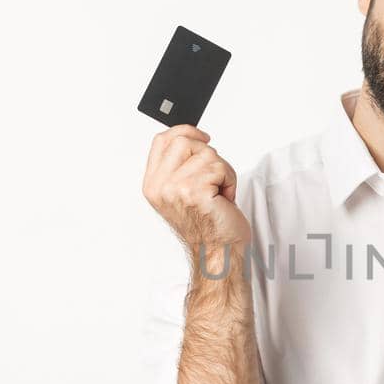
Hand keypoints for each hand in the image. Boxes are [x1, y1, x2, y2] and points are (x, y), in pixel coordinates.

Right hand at [142, 124, 249, 252]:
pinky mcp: (195, 192)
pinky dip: (230, 182)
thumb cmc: (207, 224)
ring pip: (207, 154)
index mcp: (153, 184)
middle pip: (185, 141)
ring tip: (219, 193)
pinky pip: (220, 168)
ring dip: (223, 172)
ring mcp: (175, 188)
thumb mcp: (182, 192)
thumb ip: (178, 166)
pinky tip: (224, 199)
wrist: (218, 252)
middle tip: (213, 179)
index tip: (203, 138)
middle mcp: (160, 186)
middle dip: (208, 155)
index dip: (185, 131)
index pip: (162, 140)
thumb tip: (190, 137)